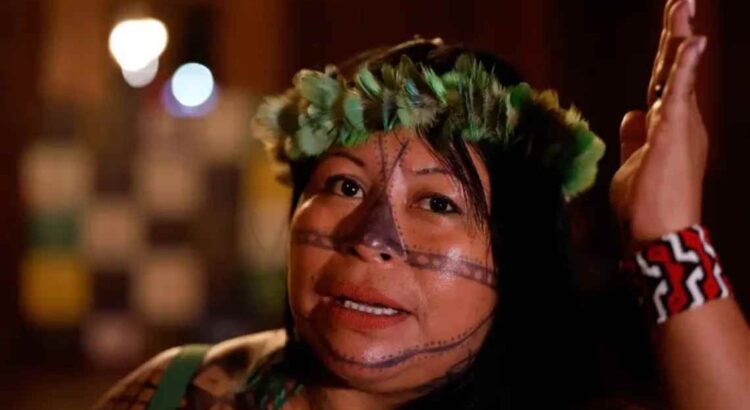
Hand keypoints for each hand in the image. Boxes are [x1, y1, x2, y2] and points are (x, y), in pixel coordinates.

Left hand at [610, 0, 708, 247]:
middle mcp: (681, 120)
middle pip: (674, 69)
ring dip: (679, 36)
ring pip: (678, 71)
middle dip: (676, 33)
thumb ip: (635, 137)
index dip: (667, 56)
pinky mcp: (675, 130)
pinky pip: (679, 91)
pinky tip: (693, 39)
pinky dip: (685, 65)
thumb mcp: (633, 163)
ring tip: (683, 4)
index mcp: (669, 127)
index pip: (664, 83)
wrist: (659, 233)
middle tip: (681, 1)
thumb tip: (632, 113)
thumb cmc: (646, 205)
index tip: (671, 29)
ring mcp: (681, 123)